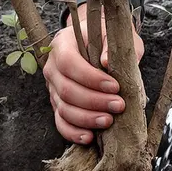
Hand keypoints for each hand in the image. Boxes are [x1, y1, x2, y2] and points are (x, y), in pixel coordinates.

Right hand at [42, 3, 144, 144]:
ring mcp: (52, 88)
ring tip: (109, 121)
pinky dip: (73, 133)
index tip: (114, 86)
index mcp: (62, 44)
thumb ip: (111, 44)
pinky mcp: (57, 104)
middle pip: (66, 90)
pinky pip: (61, 122)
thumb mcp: (112, 33)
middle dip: (94, 102)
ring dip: (87, 119)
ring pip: (63, 109)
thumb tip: (106, 62)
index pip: (68, 63)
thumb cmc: (105, 37)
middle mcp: (52, 67)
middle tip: (119, 106)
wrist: (95, 41)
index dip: (90, 78)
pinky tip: (89, 137)